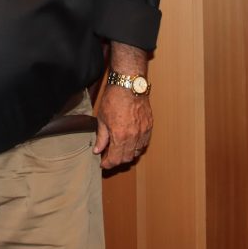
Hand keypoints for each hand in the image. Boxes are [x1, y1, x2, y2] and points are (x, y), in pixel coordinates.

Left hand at [93, 41, 152, 168]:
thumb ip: (101, 137)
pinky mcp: (149, 126)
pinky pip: (144, 143)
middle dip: (116, 160)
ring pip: (136, 152)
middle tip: (109, 156)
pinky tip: (130, 142)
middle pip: (126, 158)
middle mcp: (133, 137)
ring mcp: (143, 132)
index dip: (108, 164)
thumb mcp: (102, 118)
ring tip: (119, 149)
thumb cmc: (114, 99)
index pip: (115, 159)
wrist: (129, 85)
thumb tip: (98, 150)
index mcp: (120, 135)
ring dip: (127, 154)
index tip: (103, 163)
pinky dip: (137, 147)